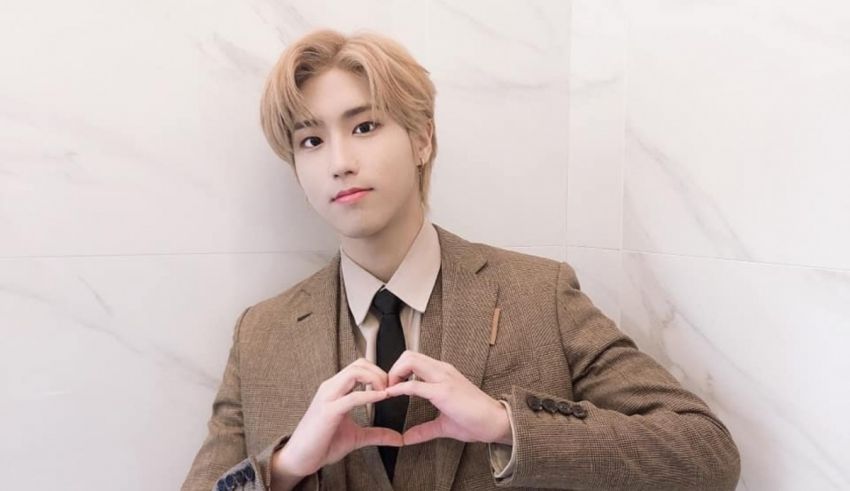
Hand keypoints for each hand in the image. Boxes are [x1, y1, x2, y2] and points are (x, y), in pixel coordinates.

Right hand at [271, 358, 401, 483]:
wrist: (300, 459)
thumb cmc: (323, 445)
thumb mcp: (356, 437)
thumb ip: (376, 434)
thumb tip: (398, 438)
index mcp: (336, 389)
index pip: (360, 367)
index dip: (378, 374)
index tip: (391, 390)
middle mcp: (330, 388)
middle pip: (359, 364)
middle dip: (380, 373)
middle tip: (391, 390)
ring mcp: (328, 398)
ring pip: (355, 372)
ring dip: (376, 379)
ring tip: (386, 393)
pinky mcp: (328, 412)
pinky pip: (352, 397)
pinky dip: (370, 395)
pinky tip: (381, 399)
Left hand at [383, 351, 512, 445]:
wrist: (495, 423)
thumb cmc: (475, 421)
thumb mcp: (444, 424)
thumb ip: (424, 429)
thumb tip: (406, 438)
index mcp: (443, 373)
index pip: (414, 359)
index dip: (398, 370)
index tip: (389, 387)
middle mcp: (442, 370)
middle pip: (409, 354)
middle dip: (393, 369)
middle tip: (387, 388)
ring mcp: (443, 378)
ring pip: (410, 361)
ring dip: (394, 374)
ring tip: (389, 391)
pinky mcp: (443, 392)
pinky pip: (415, 385)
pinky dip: (399, 389)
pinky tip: (391, 395)